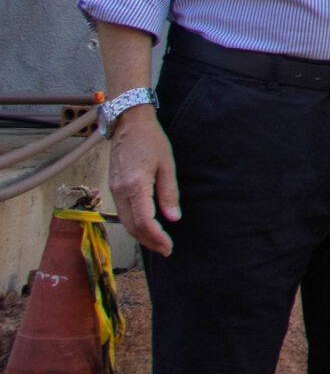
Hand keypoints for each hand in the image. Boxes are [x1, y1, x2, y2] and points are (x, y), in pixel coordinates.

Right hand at [109, 107, 180, 256]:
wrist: (128, 123)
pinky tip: (146, 226)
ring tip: (158, 242)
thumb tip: (173, 218)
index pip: (143, 221)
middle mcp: (120, 191)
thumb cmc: (151, 140)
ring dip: (140, 235)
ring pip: (124, 222)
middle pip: (131, 226)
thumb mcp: (167, 164)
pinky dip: (134, 224)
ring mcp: (114, 189)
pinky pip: (122, 212)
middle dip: (148, 242)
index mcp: (135, 185)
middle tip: (166, 249)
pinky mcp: (113, 187)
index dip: (156, 238)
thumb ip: (169, 193)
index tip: (168, 246)